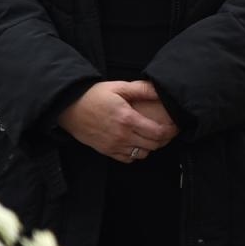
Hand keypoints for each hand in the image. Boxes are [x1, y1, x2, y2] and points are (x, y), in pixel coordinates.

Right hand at [57, 80, 178, 162]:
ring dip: (150, 146)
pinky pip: (128, 159)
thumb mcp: (119, 87)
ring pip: (142, 154)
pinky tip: (136, 142)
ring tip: (151, 136)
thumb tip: (160, 91)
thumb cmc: (94, 96)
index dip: (171, 131)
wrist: (69, 108)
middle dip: (164, 139)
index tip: (175, 127)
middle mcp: (122, 135)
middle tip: (166, 131)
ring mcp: (114, 145)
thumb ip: (142, 89)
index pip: (158, 133)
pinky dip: (135, 153)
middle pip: (153, 145)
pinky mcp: (106, 151)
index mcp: (128, 119)